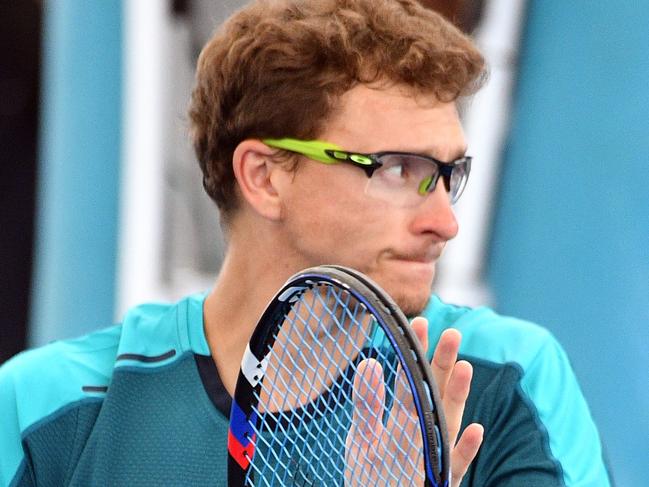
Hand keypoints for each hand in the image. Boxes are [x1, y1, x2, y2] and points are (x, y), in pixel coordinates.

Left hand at [344, 318, 482, 486]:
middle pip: (435, 393)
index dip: (415, 353)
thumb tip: (369, 362)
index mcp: (405, 416)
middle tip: (452, 333)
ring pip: (448, 422)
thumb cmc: (372, 473)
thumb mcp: (362, 435)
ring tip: (464, 367)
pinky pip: (455, 465)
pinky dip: (466, 449)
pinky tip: (476, 429)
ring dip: (457, 396)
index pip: (411, 379)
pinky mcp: (441, 481)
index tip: (419, 322)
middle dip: (442, 365)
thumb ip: (367, 402)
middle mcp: (424, 431)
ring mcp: (435, 456)